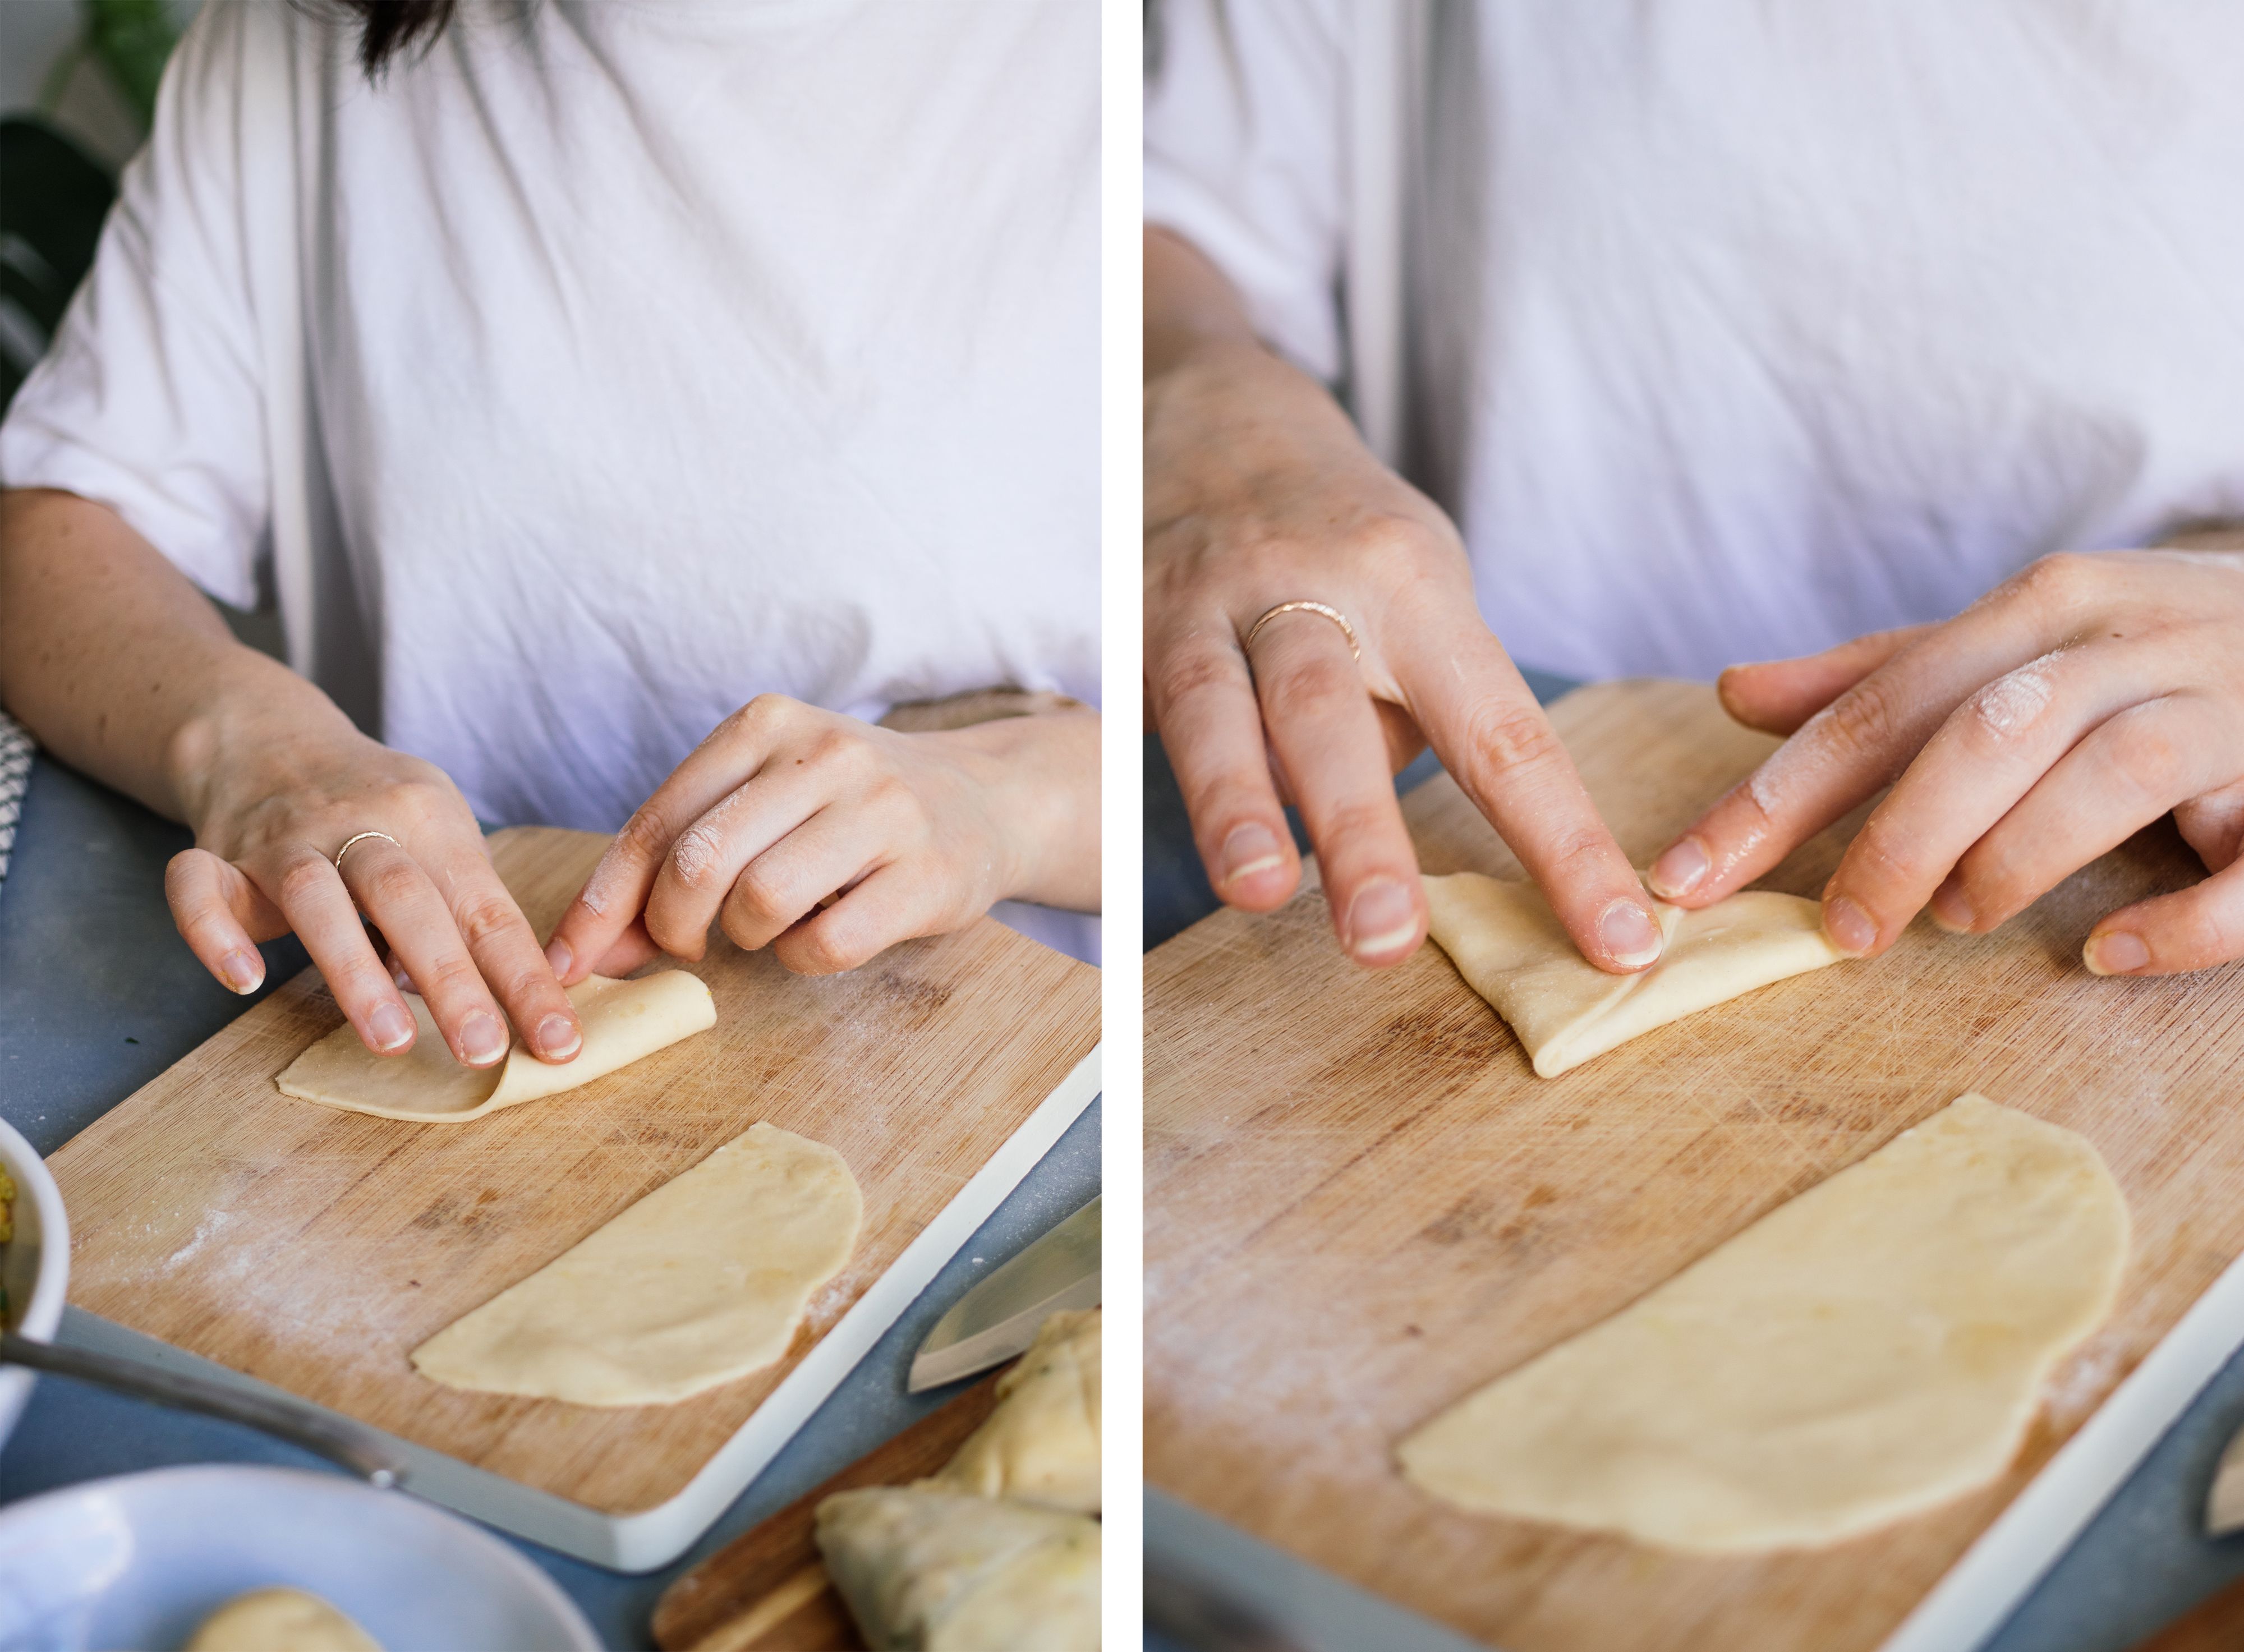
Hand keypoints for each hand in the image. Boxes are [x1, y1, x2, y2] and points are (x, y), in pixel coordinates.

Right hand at [166, 720, 581, 1064]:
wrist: (269, 736)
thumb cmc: (379, 807)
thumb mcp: (442, 835)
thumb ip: (467, 911)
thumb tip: (509, 1001)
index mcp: (430, 820)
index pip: (487, 910)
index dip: (524, 980)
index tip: (558, 1044)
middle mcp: (358, 822)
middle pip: (407, 898)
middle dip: (451, 979)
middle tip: (482, 1049)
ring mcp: (283, 838)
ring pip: (316, 897)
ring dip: (354, 970)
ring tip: (391, 1040)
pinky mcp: (216, 855)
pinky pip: (199, 887)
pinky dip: (214, 934)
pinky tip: (243, 981)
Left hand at [543, 697, 1097, 980]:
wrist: (985, 799)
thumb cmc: (848, 810)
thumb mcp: (762, 801)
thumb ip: (676, 860)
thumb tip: (590, 953)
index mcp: (768, 724)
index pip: (659, 820)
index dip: (605, 902)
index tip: (570, 963)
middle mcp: (826, 754)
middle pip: (700, 863)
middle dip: (671, 927)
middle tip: (688, 946)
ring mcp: (884, 810)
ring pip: (762, 902)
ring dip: (748, 938)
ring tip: (773, 924)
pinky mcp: (927, 873)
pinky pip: (827, 943)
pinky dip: (804, 958)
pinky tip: (821, 937)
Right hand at [1142, 229, 1657, 971]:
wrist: (1211, 414)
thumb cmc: (1343, 542)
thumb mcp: (1417, 593)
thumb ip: (1408, 716)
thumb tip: (1374, 852)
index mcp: (1414, 587)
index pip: (1504, 737)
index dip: (1564, 845)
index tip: (1621, 944)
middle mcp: (1309, 588)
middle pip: (1337, 719)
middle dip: (1364, 833)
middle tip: (1389, 939)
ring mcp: (1208, 604)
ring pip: (1219, 711)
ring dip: (1239, 809)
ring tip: (1259, 892)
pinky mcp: (1129, 625)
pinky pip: (1148, 710)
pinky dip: (1170, 783)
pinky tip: (1186, 857)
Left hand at [1648, 546, 2243, 975]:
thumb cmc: (2135, 652)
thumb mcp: (2010, 643)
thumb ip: (1879, 677)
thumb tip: (1736, 692)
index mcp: (2043, 607)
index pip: (1883, 703)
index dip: (1775, 795)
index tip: (1688, 877)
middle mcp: (2128, 644)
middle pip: (1987, 734)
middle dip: (1896, 838)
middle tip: (1843, 928)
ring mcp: (2227, 709)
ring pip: (2108, 775)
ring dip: (2014, 859)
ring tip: (1958, 915)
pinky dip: (2177, 919)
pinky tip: (2105, 953)